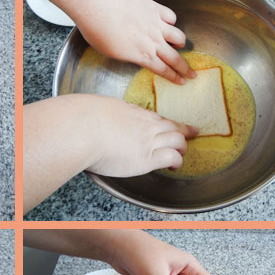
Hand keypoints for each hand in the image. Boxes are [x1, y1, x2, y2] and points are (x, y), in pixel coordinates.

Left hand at [24, 0, 192, 83]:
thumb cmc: (99, 31)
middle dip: (185, 68)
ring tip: (179, 45)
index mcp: (142, 56)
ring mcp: (156, 24)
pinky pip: (170, 17)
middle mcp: (153, 41)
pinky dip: (170, 22)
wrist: (100, 4)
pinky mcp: (155, 8)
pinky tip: (167, 23)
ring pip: (177, 36)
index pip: (162, 70)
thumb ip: (127, 55)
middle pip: (174, 58)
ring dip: (180, 43)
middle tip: (192, 74)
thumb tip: (134, 54)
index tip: (181, 81)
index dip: (173, 77)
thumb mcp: (111, 53)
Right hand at [24, 95, 196, 211]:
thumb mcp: (97, 109)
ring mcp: (148, 140)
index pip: (155, 118)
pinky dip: (176, 160)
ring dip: (181, 147)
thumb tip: (95, 118)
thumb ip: (103, 115)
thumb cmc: (83, 119)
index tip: (171, 124)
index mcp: (132, 113)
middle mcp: (144, 125)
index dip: (166, 123)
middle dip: (182, 132)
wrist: (83, 129)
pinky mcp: (147, 157)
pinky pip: (172, 157)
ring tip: (182, 153)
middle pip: (171, 127)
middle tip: (191, 133)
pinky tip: (176, 165)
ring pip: (177, 141)